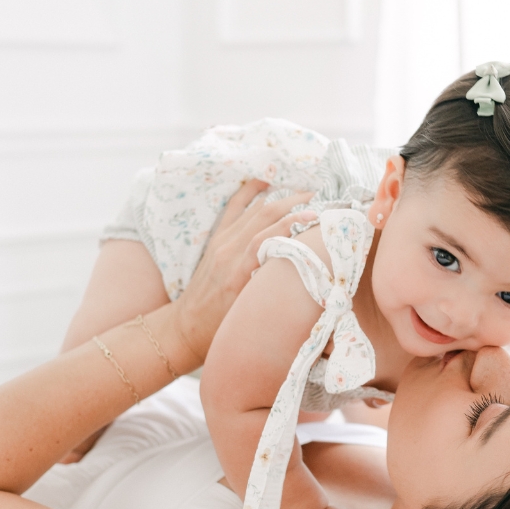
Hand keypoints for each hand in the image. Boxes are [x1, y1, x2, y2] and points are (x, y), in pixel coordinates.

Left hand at [165, 181, 316, 371]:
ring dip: (283, 197)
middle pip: (266, 214)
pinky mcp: (217, 239)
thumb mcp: (249, 314)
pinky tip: (266, 180)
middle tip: (325, 200)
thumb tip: (307, 280)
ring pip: (255, 209)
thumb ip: (272, 293)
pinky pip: (235, 208)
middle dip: (297, 202)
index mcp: (238, 271)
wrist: (184, 328)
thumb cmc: (220, 328)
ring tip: (309, 194)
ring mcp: (221, 242)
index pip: (270, 235)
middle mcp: (228, 251)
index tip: (321, 215)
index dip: (297, 222)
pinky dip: (251, 191)